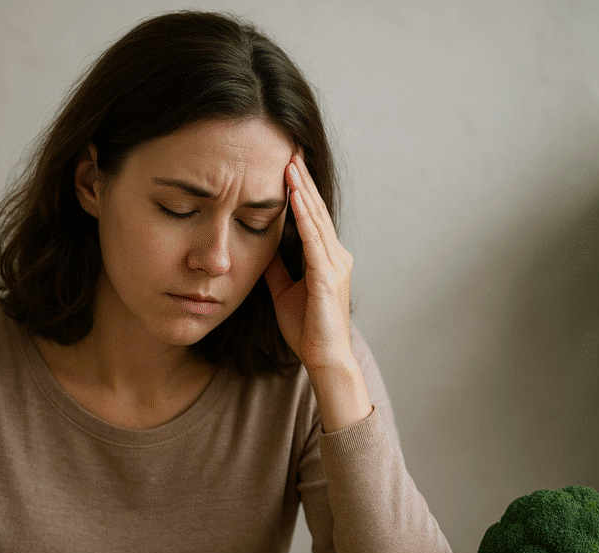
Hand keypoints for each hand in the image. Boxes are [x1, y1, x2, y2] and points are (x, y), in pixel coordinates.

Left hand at [264, 155, 371, 431]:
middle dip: (303, 180)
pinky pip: (314, 241)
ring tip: (291, 164)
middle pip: (317, 211)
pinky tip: (296, 199)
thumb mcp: (285, 290)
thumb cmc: (307, 329)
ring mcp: (335, 266)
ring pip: (317, 220)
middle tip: (291, 149)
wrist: (323, 358)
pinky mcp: (327, 278)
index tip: (288, 165)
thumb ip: (277, 267)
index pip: (312, 218)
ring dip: (304, 191)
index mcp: (326, 259)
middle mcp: (336, 256)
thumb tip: (262, 245)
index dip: (300, 191)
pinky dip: (305, 219)